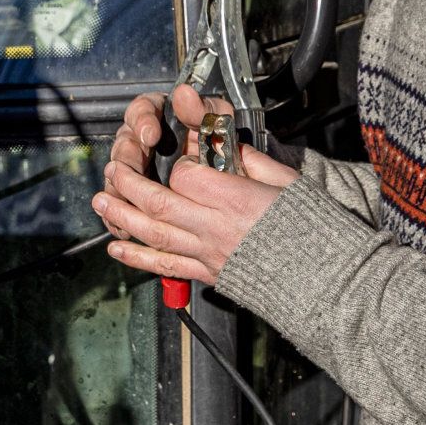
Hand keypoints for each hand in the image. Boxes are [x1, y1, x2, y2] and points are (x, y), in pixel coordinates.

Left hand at [95, 84, 298, 285]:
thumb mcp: (288, 182)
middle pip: (158, 202)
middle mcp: (215, 227)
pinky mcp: (209, 274)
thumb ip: (251, 161)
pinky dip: (137, 258)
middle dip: (128, 184)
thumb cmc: (313, 229)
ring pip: (153, 234)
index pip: (186, 176)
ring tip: (100, 202)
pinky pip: (166, 266)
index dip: (176, 164)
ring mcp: (209, 254)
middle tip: (112, 169)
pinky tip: (118, 249)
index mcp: (236, 199)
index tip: (179, 158)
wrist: (325, 281)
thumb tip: (226, 143)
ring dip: (121, 217)